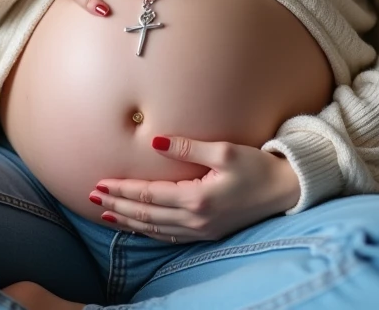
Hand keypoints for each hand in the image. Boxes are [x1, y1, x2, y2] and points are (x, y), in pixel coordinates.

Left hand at [90, 135, 300, 242]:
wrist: (285, 190)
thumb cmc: (257, 166)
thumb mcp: (224, 151)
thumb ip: (187, 147)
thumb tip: (155, 141)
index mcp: (197, 198)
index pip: (148, 195)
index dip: (122, 189)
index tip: (100, 182)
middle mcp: (196, 219)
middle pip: (146, 215)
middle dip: (117, 205)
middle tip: (93, 196)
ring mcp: (202, 230)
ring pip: (154, 229)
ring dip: (128, 221)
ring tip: (106, 213)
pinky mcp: (208, 232)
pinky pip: (169, 236)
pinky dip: (148, 230)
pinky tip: (137, 225)